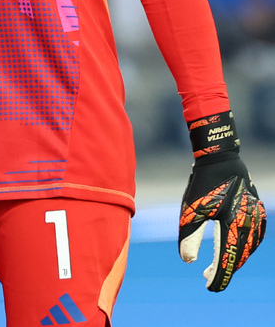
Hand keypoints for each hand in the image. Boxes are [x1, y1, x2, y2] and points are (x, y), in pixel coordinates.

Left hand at [179, 112, 265, 291]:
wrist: (218, 156)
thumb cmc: (203, 183)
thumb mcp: (190, 209)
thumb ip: (189, 236)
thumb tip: (188, 261)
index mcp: (233, 225)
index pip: (228, 260)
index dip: (219, 277)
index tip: (209, 287)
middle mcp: (249, 222)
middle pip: (239, 256)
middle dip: (225, 269)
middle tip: (209, 278)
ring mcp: (256, 215)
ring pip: (249, 247)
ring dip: (236, 258)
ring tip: (220, 265)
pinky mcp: (257, 207)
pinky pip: (256, 234)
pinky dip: (247, 245)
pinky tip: (237, 247)